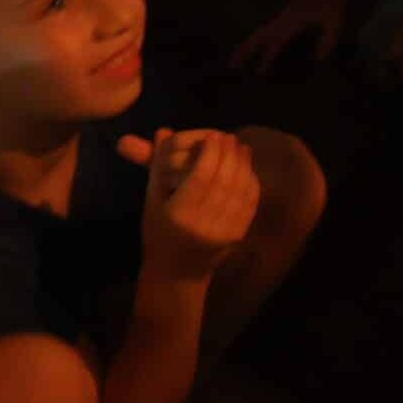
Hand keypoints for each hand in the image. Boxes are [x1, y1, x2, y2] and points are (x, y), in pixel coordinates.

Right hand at [121, 129, 259, 281]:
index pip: (201, 175)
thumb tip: (163, 131)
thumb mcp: (152, 201)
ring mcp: (224, 230)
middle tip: (229, 137)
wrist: (177, 271)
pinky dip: (250, 181)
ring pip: (240, 188)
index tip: (213, 135)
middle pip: (224, 179)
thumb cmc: (159, 233)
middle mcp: (204, 223)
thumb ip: (158, 166)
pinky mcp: (238, 234)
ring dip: (243, 164)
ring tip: (240, 148)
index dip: (210, 152)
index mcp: (179, 214)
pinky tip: (246, 168)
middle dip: (229, 153)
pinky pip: (249, 202)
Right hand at [230, 0, 345, 72]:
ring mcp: (283, 14)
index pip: (276, 43)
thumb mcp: (335, 20)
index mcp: (293, 21)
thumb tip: (319, 59)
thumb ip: (328, 40)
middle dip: (245, 50)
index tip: (258, 73)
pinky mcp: (287, 11)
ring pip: (260, 31)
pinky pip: (268, 27)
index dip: (267, 58)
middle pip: (259, 36)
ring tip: (236, 57)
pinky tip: (258, 44)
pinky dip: (259, 37)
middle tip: (231, 65)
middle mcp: (284, 18)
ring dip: (248, 43)